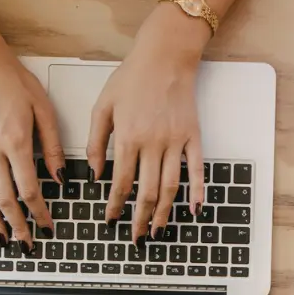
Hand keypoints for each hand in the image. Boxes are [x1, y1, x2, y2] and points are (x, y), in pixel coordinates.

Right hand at [0, 35, 63, 246]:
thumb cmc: (13, 81)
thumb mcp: (43, 109)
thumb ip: (53, 146)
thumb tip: (61, 176)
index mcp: (16, 142)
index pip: (29, 189)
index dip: (39, 212)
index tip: (47, 226)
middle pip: (4, 198)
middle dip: (17, 225)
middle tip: (27, 242)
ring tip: (3, 238)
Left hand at [87, 7, 206, 240]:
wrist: (166, 57)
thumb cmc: (131, 78)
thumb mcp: (103, 106)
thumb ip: (96, 141)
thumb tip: (96, 173)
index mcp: (128, 137)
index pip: (121, 182)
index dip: (115, 205)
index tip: (111, 219)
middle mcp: (153, 144)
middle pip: (147, 191)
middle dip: (140, 218)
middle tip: (135, 237)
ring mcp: (176, 142)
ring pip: (171, 186)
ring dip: (165, 213)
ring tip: (158, 230)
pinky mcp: (194, 137)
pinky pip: (197, 170)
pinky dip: (198, 192)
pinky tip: (194, 210)